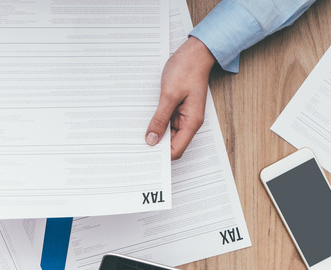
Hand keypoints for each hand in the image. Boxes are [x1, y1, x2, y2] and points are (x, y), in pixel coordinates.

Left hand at [145, 37, 215, 159]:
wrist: (194, 53)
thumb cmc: (186, 69)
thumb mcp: (169, 95)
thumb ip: (160, 118)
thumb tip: (152, 140)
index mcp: (191, 122)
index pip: (176, 150)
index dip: (161, 157)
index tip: (145, 157)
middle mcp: (188, 122)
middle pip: (171, 144)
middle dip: (155, 146)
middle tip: (136, 146)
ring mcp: (183, 115)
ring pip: (167, 133)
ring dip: (154, 133)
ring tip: (137, 133)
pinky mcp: (177, 108)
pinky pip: (165, 121)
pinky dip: (156, 122)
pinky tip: (145, 120)